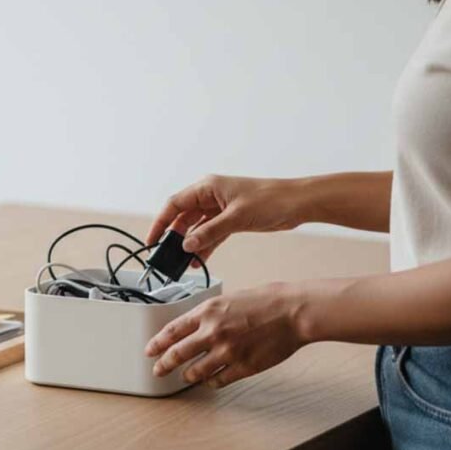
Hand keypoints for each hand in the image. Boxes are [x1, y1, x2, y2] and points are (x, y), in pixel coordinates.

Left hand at [144, 282, 306, 387]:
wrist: (293, 312)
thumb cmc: (266, 301)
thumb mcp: (229, 298)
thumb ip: (210, 313)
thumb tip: (195, 326)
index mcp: (208, 312)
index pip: (172, 331)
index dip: (157, 343)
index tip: (149, 351)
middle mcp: (213, 332)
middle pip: (177, 354)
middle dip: (163, 365)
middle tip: (158, 371)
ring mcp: (228, 351)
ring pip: (195, 372)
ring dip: (187, 376)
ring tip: (185, 377)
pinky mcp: (243, 367)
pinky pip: (219, 381)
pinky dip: (210, 382)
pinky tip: (209, 381)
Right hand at [146, 174, 303, 268]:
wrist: (298, 203)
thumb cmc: (271, 199)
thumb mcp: (236, 217)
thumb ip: (209, 232)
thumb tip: (187, 245)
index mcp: (208, 187)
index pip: (175, 204)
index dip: (160, 222)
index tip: (152, 240)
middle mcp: (211, 196)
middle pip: (183, 217)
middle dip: (173, 236)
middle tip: (165, 255)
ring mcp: (220, 209)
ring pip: (196, 228)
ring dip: (189, 244)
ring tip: (181, 262)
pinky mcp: (230, 220)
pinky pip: (210, 234)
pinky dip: (204, 246)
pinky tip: (198, 260)